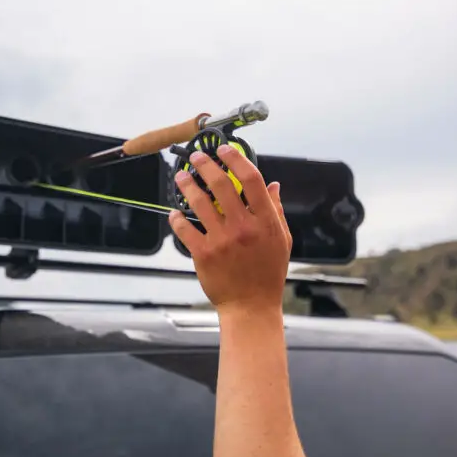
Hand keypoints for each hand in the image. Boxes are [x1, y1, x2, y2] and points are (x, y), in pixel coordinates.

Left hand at [168, 143, 291, 314]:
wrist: (251, 306)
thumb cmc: (268, 274)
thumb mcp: (282, 240)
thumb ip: (276, 211)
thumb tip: (273, 186)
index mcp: (265, 221)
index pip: (251, 179)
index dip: (236, 159)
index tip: (224, 150)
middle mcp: (243, 227)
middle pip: (221, 184)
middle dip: (205, 165)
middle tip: (196, 158)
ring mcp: (222, 240)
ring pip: (199, 202)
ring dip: (187, 185)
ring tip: (181, 177)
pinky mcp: (204, 254)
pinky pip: (185, 230)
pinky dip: (176, 218)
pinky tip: (174, 213)